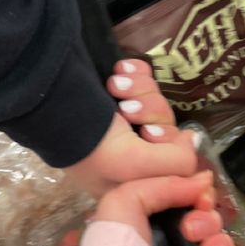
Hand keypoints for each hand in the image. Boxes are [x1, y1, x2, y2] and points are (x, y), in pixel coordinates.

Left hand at [55, 172, 240, 245]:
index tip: (200, 202)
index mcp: (152, 210)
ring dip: (220, 244)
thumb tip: (202, 181)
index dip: (200, 196)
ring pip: (217, 241)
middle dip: (208, 221)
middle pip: (206, 217)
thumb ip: (164, 184)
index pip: (190, 196)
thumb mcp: (126, 199)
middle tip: (191, 232)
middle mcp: (168, 232)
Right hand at [65, 59, 194, 197]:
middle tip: (127, 110)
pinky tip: (119, 70)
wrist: (51, 101)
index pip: (171, 159)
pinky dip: (137, 71)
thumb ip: (175, 162)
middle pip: (164, 125)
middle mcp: (130, 148)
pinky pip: (146, 77)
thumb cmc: (90, 143)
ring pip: (156, 99)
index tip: (150, 135)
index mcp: (132, 175)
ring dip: (139, 89)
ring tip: (115, 86)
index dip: (168, 143)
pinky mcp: (119, 90)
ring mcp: (123, 117)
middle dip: (148, 111)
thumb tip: (193, 143)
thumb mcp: (134, 166)